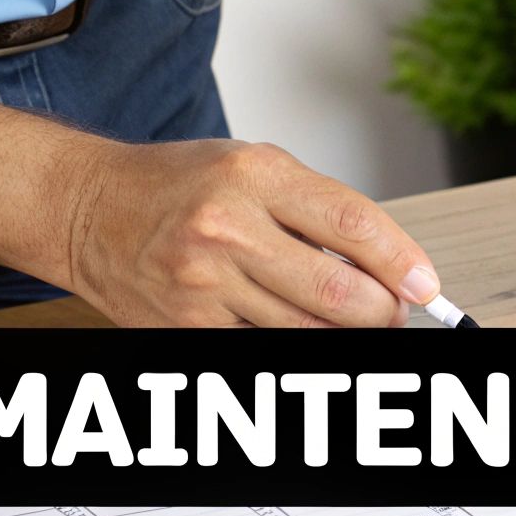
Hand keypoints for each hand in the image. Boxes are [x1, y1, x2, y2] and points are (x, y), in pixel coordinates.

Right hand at [68, 139, 439, 326]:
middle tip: (394, 310)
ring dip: (347, 335)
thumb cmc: (179, 184)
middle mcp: (228, 228)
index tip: (425, 283)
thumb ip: (319, 209)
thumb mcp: (254, 166)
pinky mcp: (187, 327)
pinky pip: (265, 349)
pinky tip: (298, 327)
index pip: (353, 224)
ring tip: (354, 320)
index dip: (400, 260)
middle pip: (339, 292)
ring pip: (308, 332)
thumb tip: (389, 264)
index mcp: (254, 175)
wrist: (90, 209)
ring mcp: (205, 284)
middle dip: (383, 311)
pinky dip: (295, 343)